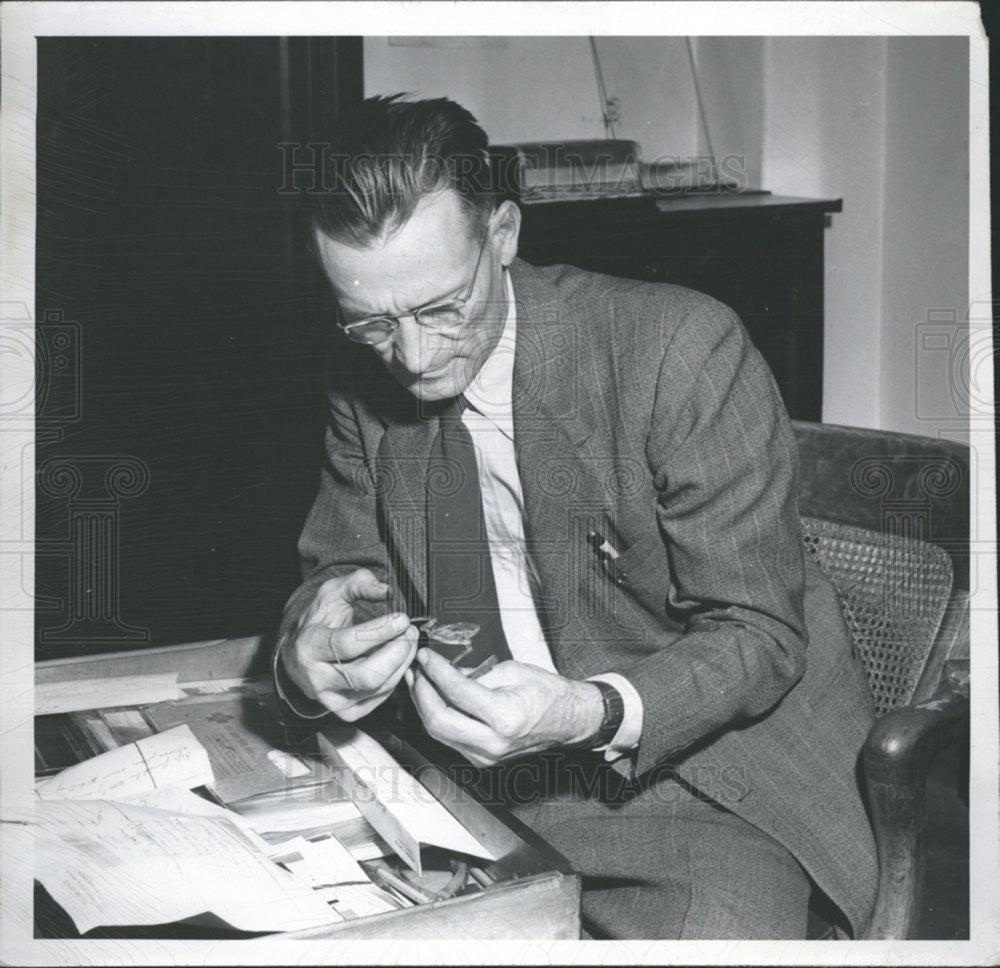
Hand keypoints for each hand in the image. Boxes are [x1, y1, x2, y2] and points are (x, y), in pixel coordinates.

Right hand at [281, 569, 418, 720]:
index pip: (348, 644)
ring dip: (402, 663)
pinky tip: (398, 660)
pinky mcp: (346, 711)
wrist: (300, 655)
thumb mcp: (332, 593)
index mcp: (310, 647)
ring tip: (408, 640)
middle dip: (397, 651)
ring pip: (377, 688)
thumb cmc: (319, 622)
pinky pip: (380, 698)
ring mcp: (331, 699)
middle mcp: (317, 678)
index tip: (401, 618)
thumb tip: (386, 590)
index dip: (380, 632)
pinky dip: (396, 678)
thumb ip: (358, 584)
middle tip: (409, 631)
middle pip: (367, 675)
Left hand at [405, 649, 604, 766]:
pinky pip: (450, 739)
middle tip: (415, 670)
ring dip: (423, 706)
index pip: (457, 693)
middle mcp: (494, 743)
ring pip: (439, 734)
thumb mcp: (512, 670)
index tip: (426, 656)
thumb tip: (444, 670)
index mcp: (505, 718)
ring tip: (418, 681)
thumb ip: (475, 673)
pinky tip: (433, 699)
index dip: (435, 671)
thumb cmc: (548, 693)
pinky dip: (437, 718)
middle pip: (438, 721)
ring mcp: (486, 757)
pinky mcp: (482, 760)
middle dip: (420, 693)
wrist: (569, 721)